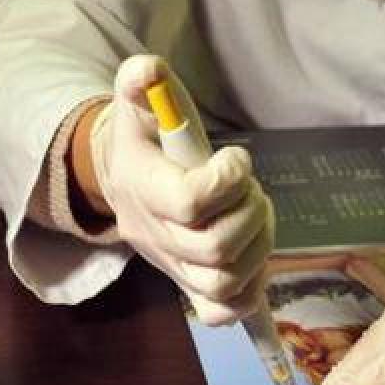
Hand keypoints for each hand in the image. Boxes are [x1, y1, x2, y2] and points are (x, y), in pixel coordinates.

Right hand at [89, 55, 273, 325]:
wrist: (126, 180)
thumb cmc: (145, 137)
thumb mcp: (138, 100)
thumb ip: (142, 80)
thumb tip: (149, 72)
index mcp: (143, 188)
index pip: (190, 202)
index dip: (228, 181)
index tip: (235, 159)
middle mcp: (155, 236)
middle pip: (215, 248)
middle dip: (250, 214)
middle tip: (251, 191)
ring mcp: (173, 267)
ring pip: (225, 281)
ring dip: (258, 246)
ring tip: (255, 216)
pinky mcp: (190, 285)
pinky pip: (221, 312)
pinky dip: (248, 292)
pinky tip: (252, 258)